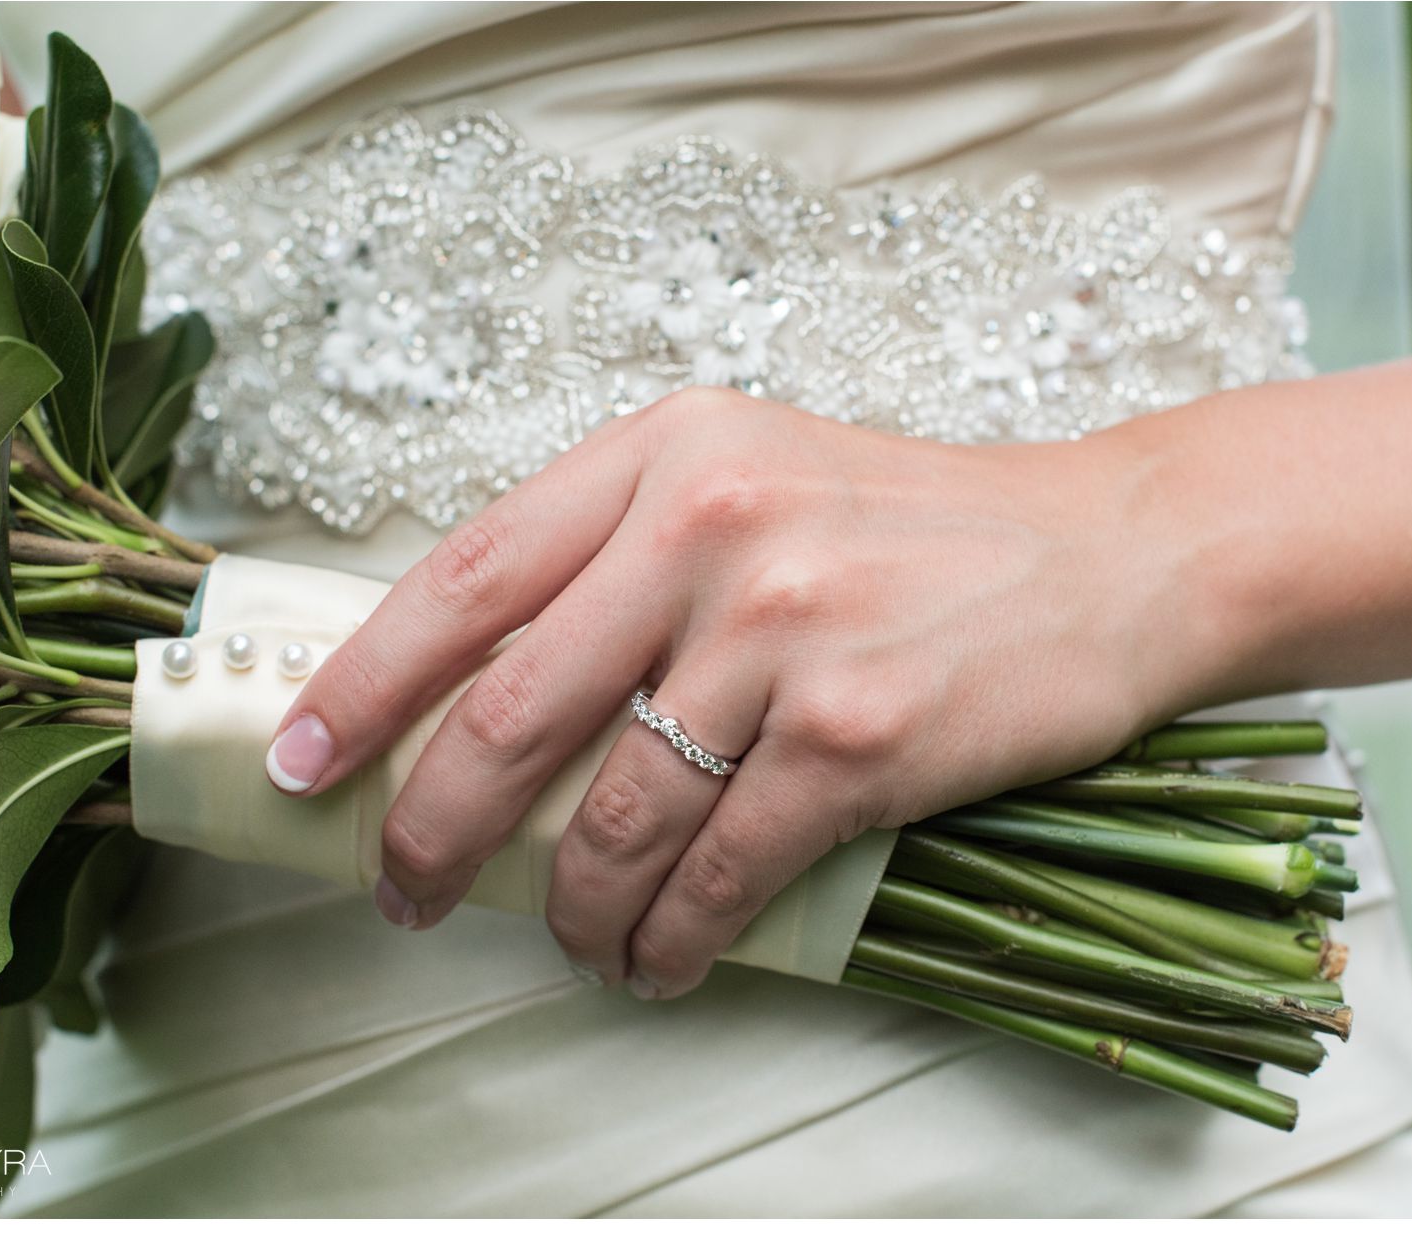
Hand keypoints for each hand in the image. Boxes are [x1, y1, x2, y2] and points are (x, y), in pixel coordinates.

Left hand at [267, 387, 1201, 997]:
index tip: (301, 760)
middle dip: (432, 828)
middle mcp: (709, 528)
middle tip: (402, 889)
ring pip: (612, 815)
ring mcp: (784, 632)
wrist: (1110, 553)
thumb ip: (625, 556)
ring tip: (575, 942)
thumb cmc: (919, 531)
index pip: (466, 576)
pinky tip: (659, 957)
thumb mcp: (756, 480)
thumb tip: (487, 698)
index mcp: (665, 453)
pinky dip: (669, 934)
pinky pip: (715, 869)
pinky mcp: (856, 736)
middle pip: (510, 711)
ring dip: (571, 909)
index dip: (363, 683)